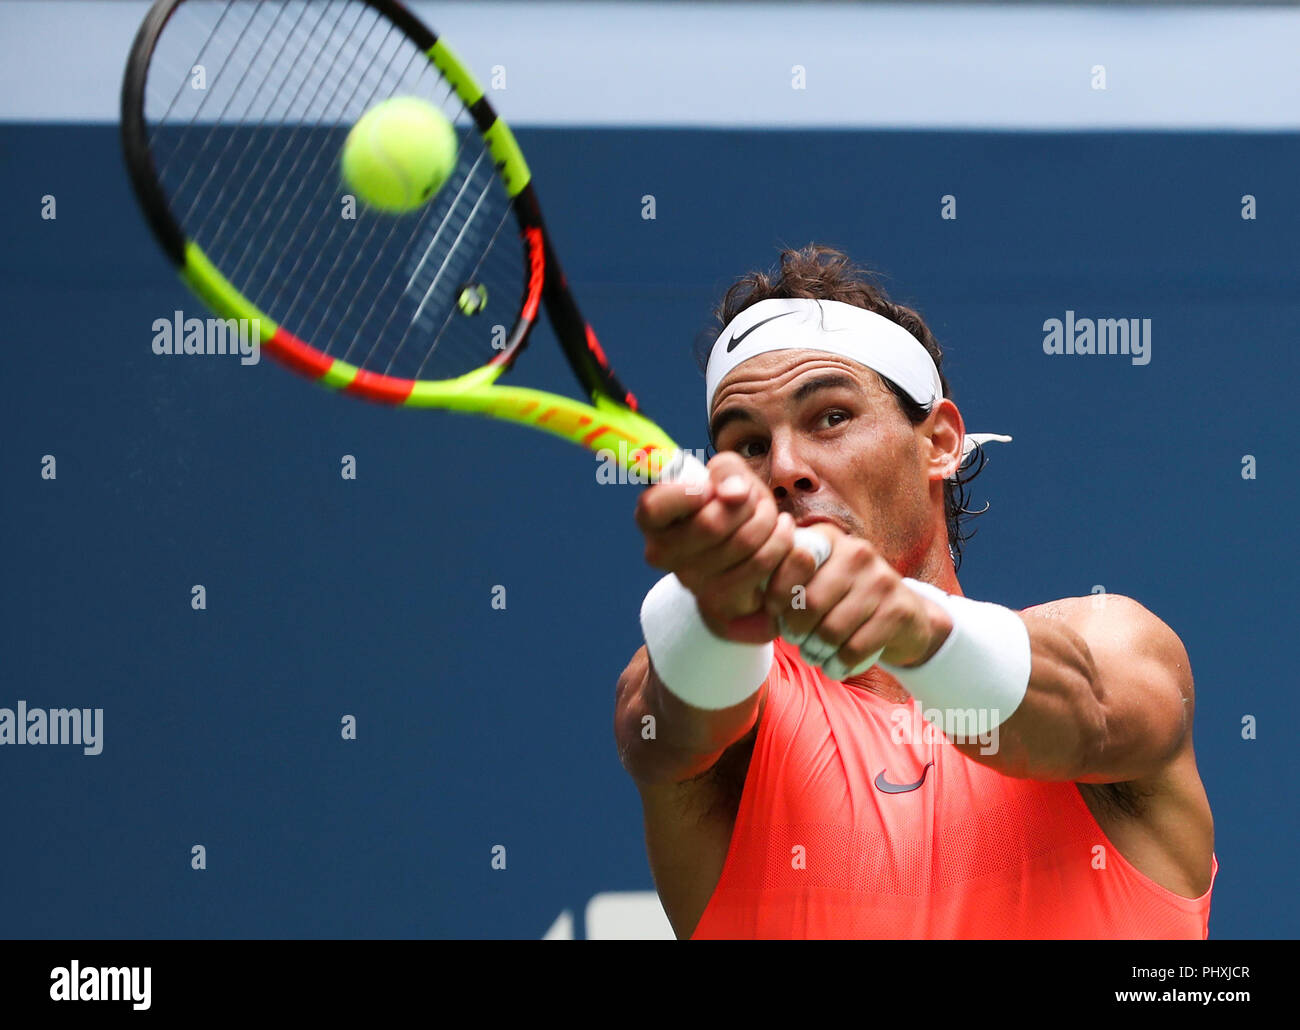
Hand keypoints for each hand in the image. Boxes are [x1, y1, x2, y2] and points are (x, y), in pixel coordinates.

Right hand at [635, 452, 795, 643]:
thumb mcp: (727, 476)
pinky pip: (760, 564)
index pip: (654, 507)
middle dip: (747, 502)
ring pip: (742, 543)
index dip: (686, 493)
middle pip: (711, 524)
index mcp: (653, 519)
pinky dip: (780, 541)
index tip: (709, 489)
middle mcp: (662, 553)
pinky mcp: (719, 602)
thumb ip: (726, 471)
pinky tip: (781, 532)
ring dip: (767, 520)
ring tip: (770, 515)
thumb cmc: (730, 505)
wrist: (749, 549)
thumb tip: (734, 495)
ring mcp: (689, 581)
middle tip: (754, 499)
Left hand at [762, 523, 952, 674]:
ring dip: (816, 652)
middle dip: (796, 631)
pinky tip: (835, 667)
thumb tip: (737, 615)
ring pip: (831, 629)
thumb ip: (781, 585)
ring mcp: (881, 579)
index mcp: (828, 539)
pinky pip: (855, 648)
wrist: (904, 617)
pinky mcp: (898, 610)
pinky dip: (839, 665)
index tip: (775, 615)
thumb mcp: (814, 581)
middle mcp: (856, 552)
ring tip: (814, 655)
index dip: (775, 597)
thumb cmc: (842, 601)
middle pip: (809, 603)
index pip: (789, 564)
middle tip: (796, 642)